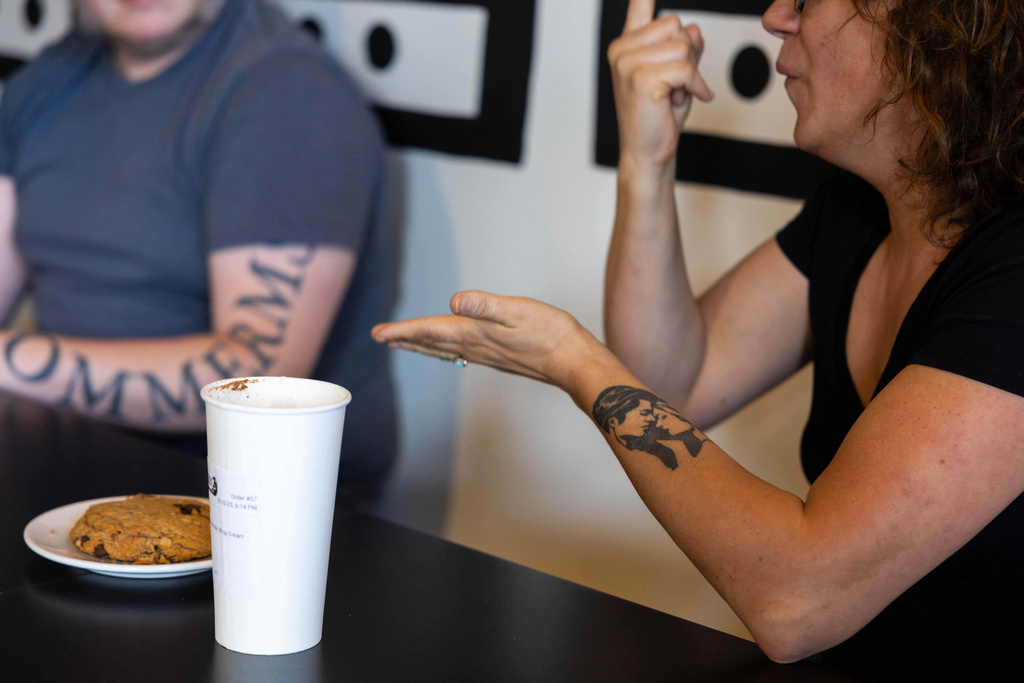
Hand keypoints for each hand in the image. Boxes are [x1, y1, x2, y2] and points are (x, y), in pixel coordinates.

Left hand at [371, 291, 612, 392]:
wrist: (573, 361)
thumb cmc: (550, 333)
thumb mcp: (517, 310)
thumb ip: (484, 305)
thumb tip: (454, 301)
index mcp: (475, 333)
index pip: (430, 331)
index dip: (403, 330)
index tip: (378, 333)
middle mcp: (476, 347)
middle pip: (431, 343)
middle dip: (405, 339)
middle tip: (381, 337)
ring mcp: (486, 354)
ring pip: (443, 350)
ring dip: (421, 345)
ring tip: (404, 343)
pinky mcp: (498, 356)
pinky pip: (459, 353)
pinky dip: (443, 349)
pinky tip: (448, 349)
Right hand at [608, 0, 713, 169]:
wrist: (647, 154)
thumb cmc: (658, 117)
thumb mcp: (677, 75)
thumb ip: (684, 48)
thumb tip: (693, 29)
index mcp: (626, 45)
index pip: (638, 3)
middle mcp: (622, 50)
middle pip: (674, 24)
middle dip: (686, 53)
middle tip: (675, 83)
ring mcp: (628, 63)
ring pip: (682, 46)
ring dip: (689, 73)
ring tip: (674, 94)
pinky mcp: (641, 78)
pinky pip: (685, 68)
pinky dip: (694, 85)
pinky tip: (686, 99)